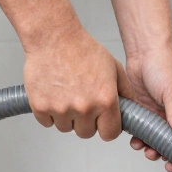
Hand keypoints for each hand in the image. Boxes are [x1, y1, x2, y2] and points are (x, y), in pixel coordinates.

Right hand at [23, 24, 132, 139]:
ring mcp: (61, 109)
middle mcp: (84, 108)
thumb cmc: (84, 50)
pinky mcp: (40, 106)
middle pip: (86, 133)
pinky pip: (47, 122)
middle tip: (83, 103)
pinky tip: (54, 96)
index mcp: (105, 101)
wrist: (54, 38)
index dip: (107, 128)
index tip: (103, 122)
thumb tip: (131, 111)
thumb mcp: (115, 69)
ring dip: (67, 117)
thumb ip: (125, 92)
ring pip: (66, 128)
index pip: (109, 134)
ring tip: (68, 95)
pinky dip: (49, 113)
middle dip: (86, 122)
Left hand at [123, 48, 171, 171]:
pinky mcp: (143, 111)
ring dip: (147, 144)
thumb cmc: (164, 67)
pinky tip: (133, 137)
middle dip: (161, 151)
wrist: (143, 53)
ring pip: (153, 137)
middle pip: (169, 141)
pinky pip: (141, 128)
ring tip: (140, 146)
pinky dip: (137, 135)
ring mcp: (156, 114)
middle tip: (153, 155)